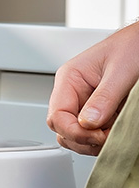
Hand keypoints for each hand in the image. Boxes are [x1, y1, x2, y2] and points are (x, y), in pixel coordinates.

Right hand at [47, 22, 138, 154]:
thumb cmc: (134, 46)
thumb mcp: (121, 71)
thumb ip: (103, 98)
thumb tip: (87, 123)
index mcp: (69, 79)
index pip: (56, 117)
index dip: (74, 132)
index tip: (96, 136)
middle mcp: (73, 93)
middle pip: (62, 130)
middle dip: (83, 139)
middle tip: (107, 137)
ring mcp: (85, 104)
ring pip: (75, 136)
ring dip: (93, 142)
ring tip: (114, 132)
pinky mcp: (99, 112)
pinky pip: (92, 134)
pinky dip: (103, 138)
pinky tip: (117, 129)